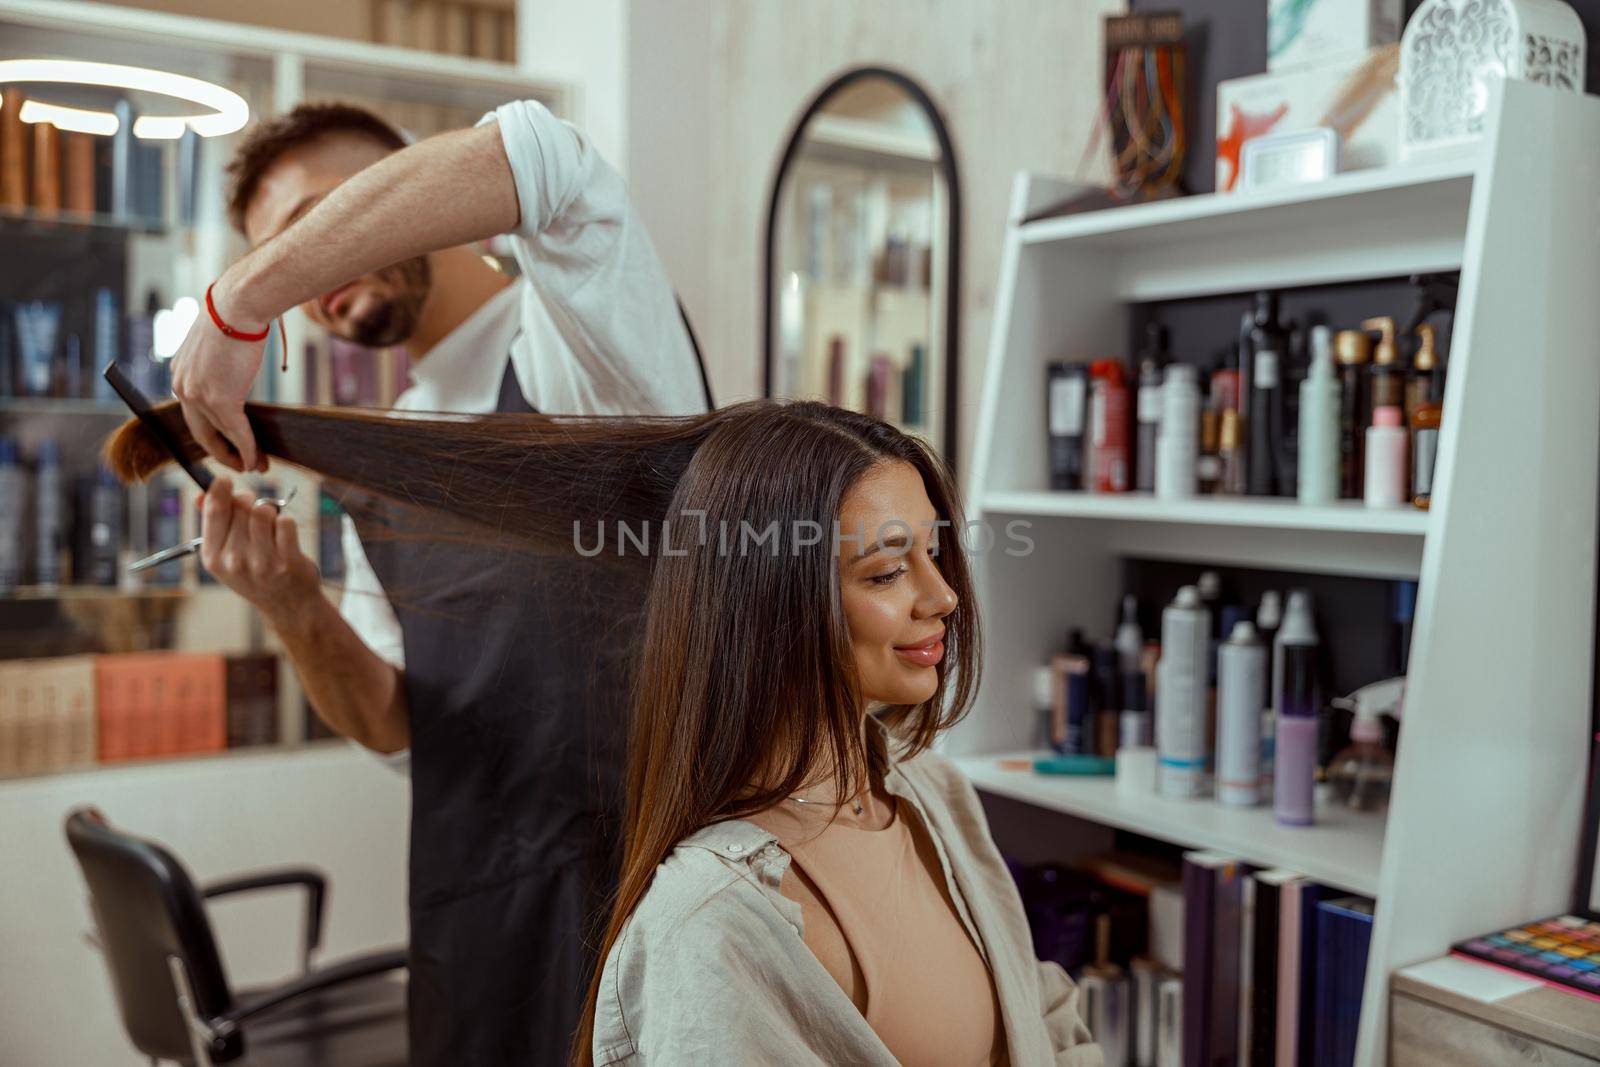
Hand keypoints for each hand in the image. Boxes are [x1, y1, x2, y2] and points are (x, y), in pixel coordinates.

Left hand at [170, 274, 268, 472]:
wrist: (237, 306)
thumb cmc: (234, 316)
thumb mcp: (219, 344)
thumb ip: (219, 365)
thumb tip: (234, 369)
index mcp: (180, 373)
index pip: (194, 412)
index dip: (213, 433)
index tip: (230, 444)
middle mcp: (182, 386)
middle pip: (201, 431)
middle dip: (222, 452)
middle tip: (241, 464)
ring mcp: (199, 395)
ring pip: (219, 434)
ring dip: (239, 454)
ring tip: (257, 465)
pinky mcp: (219, 400)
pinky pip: (236, 431)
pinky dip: (247, 448)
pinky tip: (257, 459)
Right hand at [199, 477, 321, 622]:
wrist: (288, 605)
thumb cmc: (255, 574)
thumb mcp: (225, 556)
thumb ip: (213, 525)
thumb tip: (200, 495)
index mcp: (213, 557)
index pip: (214, 510)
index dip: (220, 488)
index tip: (226, 480)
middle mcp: (234, 560)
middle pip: (241, 506)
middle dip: (249, 501)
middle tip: (254, 509)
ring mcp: (262, 562)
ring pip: (264, 511)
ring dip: (270, 512)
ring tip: (270, 527)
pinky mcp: (287, 561)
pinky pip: (286, 522)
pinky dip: (286, 523)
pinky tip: (284, 538)